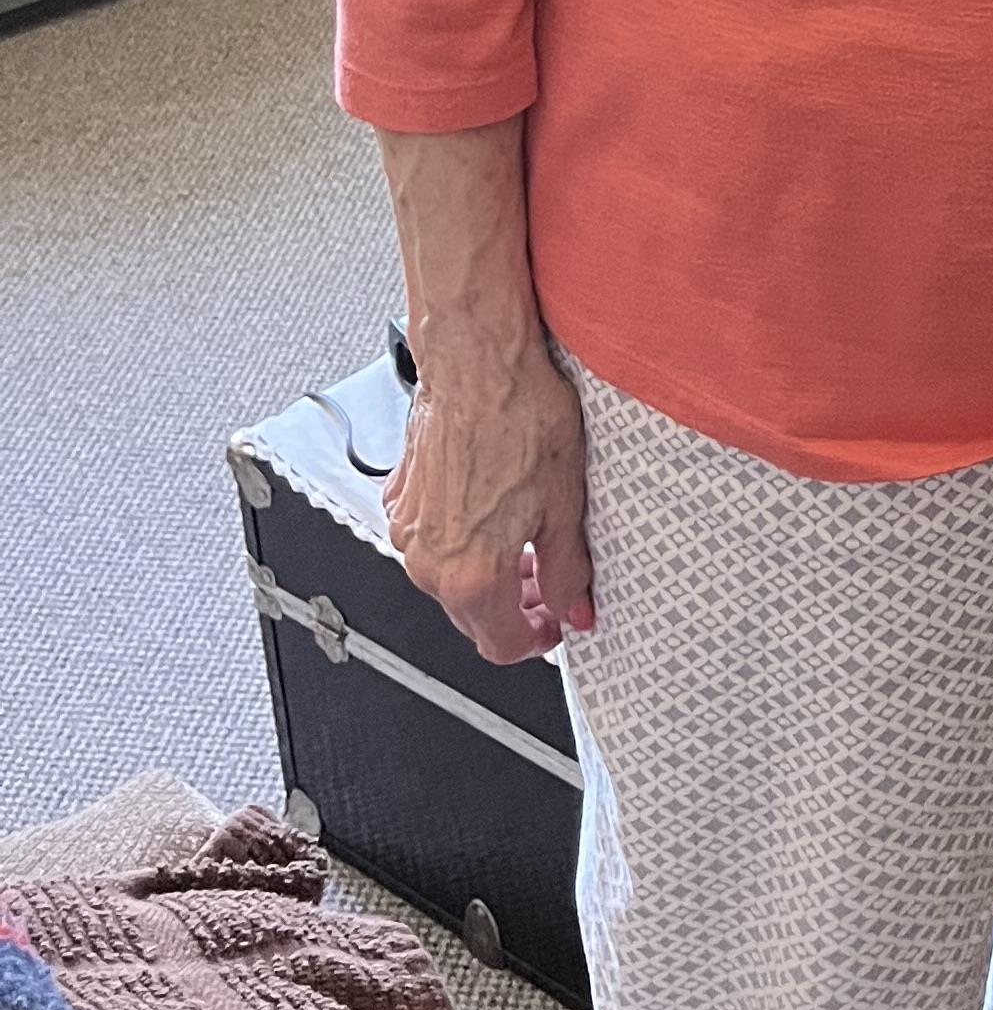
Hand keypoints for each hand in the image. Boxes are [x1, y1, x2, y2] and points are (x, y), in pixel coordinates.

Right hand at [384, 334, 593, 665]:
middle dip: (516, 607)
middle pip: (473, 618)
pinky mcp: (399, 502)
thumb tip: (577, 606)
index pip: (501, 646)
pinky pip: (432, 543)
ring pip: (450, 581)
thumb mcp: (567, 504)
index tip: (556, 622)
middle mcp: (428, 562)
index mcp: (471, 575)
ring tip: (527, 537)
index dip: (537, 641)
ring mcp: (407, 532)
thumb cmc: (520, 418)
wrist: (477, 363)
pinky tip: (495, 508)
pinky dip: (463, 541)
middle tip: (552, 579)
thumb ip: (570, 570)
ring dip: (489, 574)